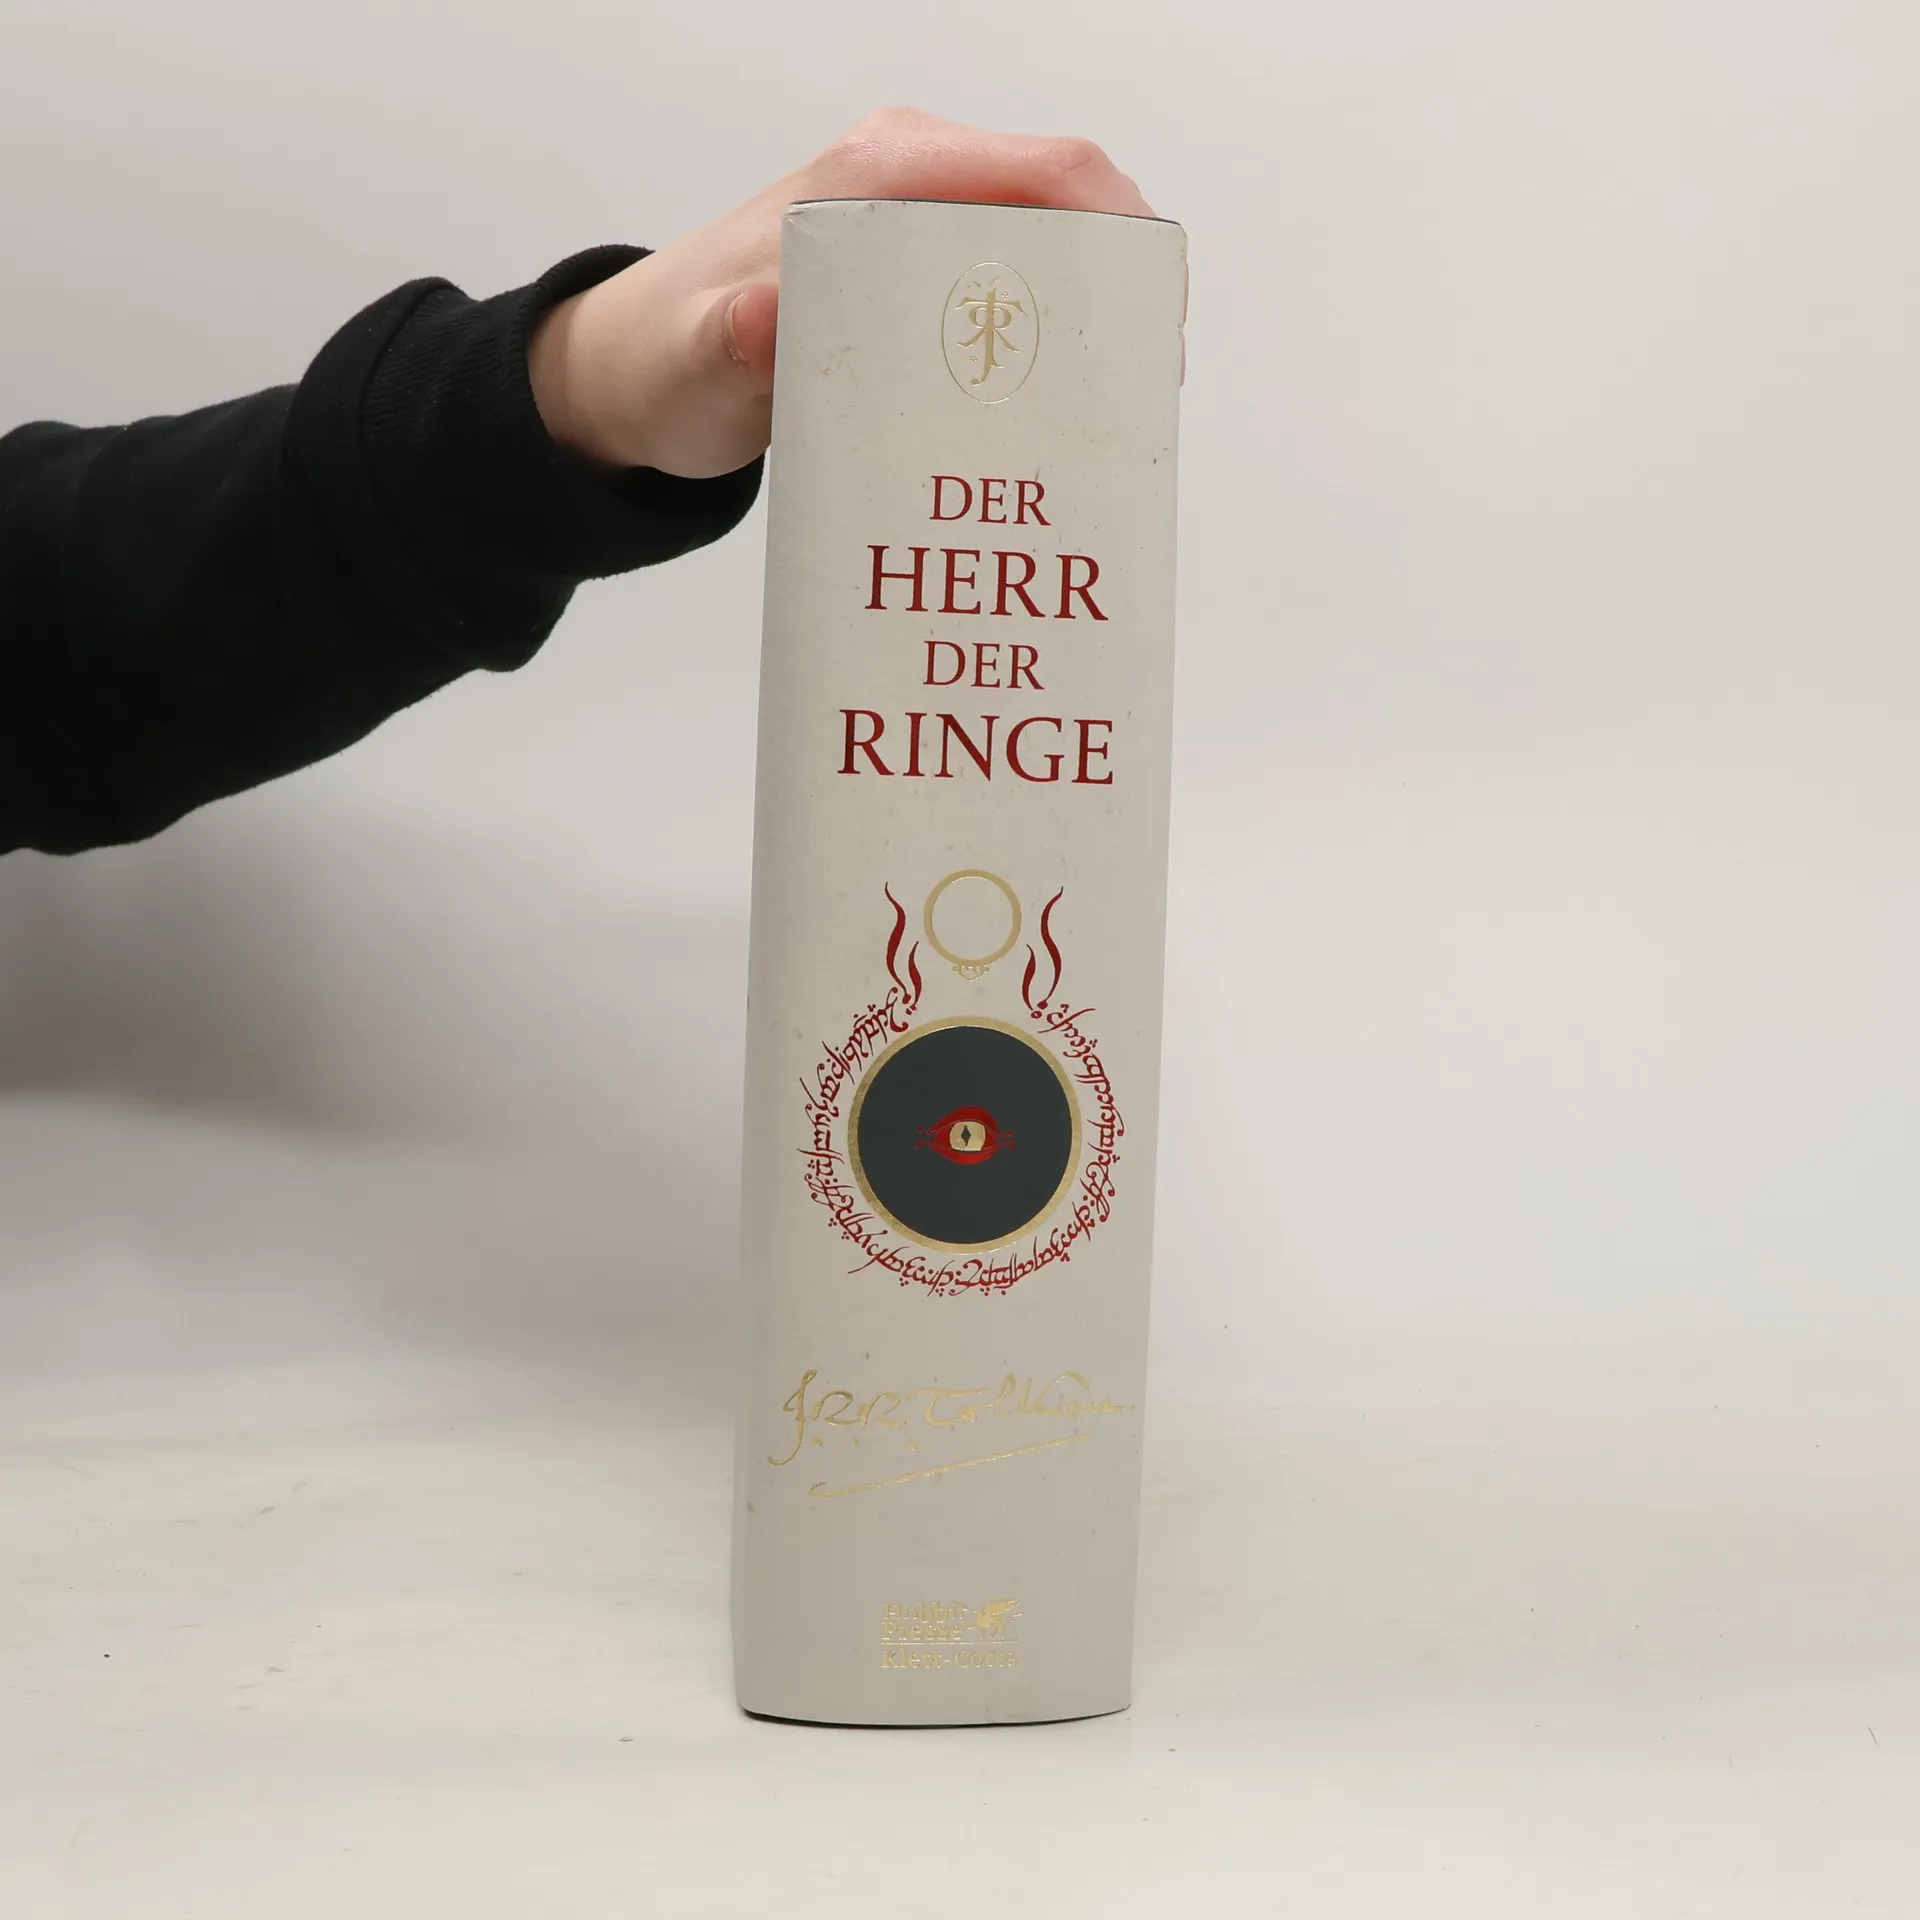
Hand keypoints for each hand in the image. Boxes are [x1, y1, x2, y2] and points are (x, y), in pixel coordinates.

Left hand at [526, 106, 1156, 479]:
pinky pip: (1018, 276)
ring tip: (1112, 408)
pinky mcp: (921, 269)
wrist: (640, 369)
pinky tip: (1061, 405)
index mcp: (878, 173)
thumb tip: (761, 316)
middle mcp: (911, 179)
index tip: (1145, 332)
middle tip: (1141, 390)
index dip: (1116, 239)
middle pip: (1067, 202)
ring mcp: (920, 221)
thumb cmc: (670, 362)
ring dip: (1094, 315)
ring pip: (1052, 241)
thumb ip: (725, 346)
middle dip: (1121, 285)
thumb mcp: (695, 369)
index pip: (1039, 171)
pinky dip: (1055, 330)